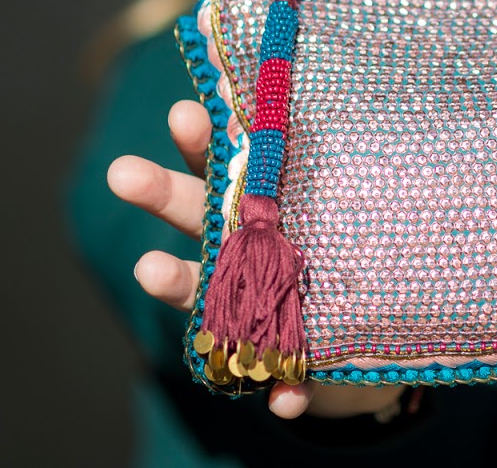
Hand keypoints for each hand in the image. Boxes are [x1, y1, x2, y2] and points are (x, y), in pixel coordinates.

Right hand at [107, 100, 404, 419]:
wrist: (374, 338)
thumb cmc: (354, 250)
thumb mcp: (354, 200)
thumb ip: (331, 164)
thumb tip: (298, 97)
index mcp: (262, 202)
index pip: (224, 162)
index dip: (202, 137)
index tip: (184, 110)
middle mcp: (245, 251)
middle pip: (195, 215)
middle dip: (159, 192)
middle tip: (121, 173)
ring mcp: (254, 306)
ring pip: (206, 291)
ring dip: (177, 282)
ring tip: (149, 271)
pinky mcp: (284, 362)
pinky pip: (281, 379)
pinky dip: (283, 390)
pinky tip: (286, 398)